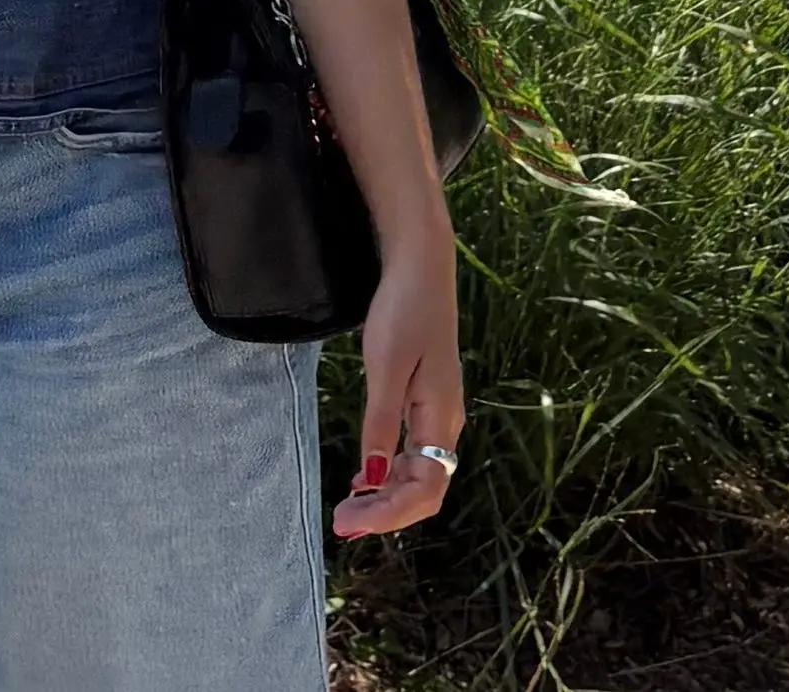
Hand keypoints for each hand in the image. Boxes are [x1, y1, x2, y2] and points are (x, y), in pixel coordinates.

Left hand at [332, 224, 462, 538]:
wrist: (422, 265)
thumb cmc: (404, 310)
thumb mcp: (385, 367)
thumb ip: (381, 425)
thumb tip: (375, 480)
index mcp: (440, 417)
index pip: (425, 489)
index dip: (389, 515)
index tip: (348, 522)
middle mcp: (446, 421)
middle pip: (425, 488)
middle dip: (386, 513)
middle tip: (342, 523)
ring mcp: (439, 411)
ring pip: (420, 474)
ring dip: (387, 497)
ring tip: (349, 507)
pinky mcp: (427, 400)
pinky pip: (415, 453)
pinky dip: (391, 473)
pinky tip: (367, 478)